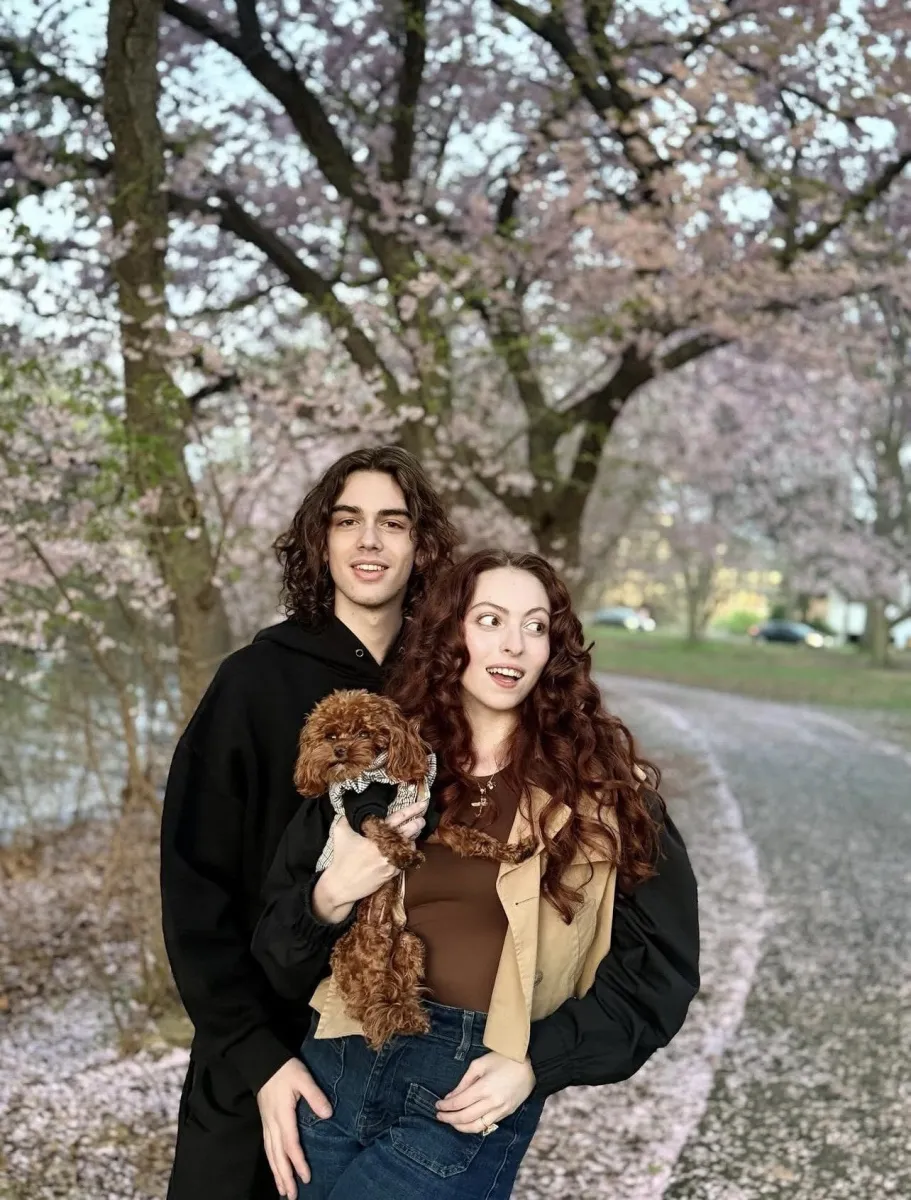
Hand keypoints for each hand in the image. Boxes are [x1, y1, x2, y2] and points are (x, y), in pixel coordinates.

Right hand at [256, 1058, 330, 1197]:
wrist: (262, 1062)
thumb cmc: (285, 1070)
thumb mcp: (303, 1078)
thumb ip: (315, 1096)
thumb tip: (328, 1114)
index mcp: (283, 1115)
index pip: (291, 1144)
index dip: (298, 1162)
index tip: (306, 1177)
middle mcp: (272, 1124)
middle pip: (278, 1156)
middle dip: (285, 1176)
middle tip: (292, 1196)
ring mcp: (267, 1124)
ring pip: (270, 1154)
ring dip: (277, 1173)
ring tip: (283, 1191)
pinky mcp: (265, 1122)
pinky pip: (267, 1148)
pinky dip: (271, 1162)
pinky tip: (275, 1169)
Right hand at [316, 799, 427, 911]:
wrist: (341, 885)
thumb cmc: (341, 858)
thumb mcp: (340, 832)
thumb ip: (348, 817)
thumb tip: (354, 809)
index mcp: (375, 835)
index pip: (397, 818)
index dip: (412, 810)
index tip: (422, 804)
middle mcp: (386, 847)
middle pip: (409, 831)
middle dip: (418, 823)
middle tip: (422, 818)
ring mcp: (391, 861)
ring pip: (409, 846)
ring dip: (413, 837)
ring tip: (415, 831)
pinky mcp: (392, 873)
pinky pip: (405, 859)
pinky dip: (407, 851)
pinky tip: (407, 846)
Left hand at [434, 1052, 535, 1133]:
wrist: (531, 1065)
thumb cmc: (503, 1059)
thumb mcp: (480, 1064)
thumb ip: (464, 1081)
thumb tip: (451, 1096)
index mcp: (484, 1087)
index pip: (459, 1103)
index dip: (446, 1106)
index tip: (437, 1105)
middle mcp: (492, 1102)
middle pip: (465, 1117)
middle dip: (449, 1118)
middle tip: (439, 1116)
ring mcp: (501, 1110)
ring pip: (476, 1126)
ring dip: (460, 1127)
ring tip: (451, 1122)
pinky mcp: (507, 1113)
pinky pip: (488, 1125)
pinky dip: (475, 1126)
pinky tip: (467, 1122)